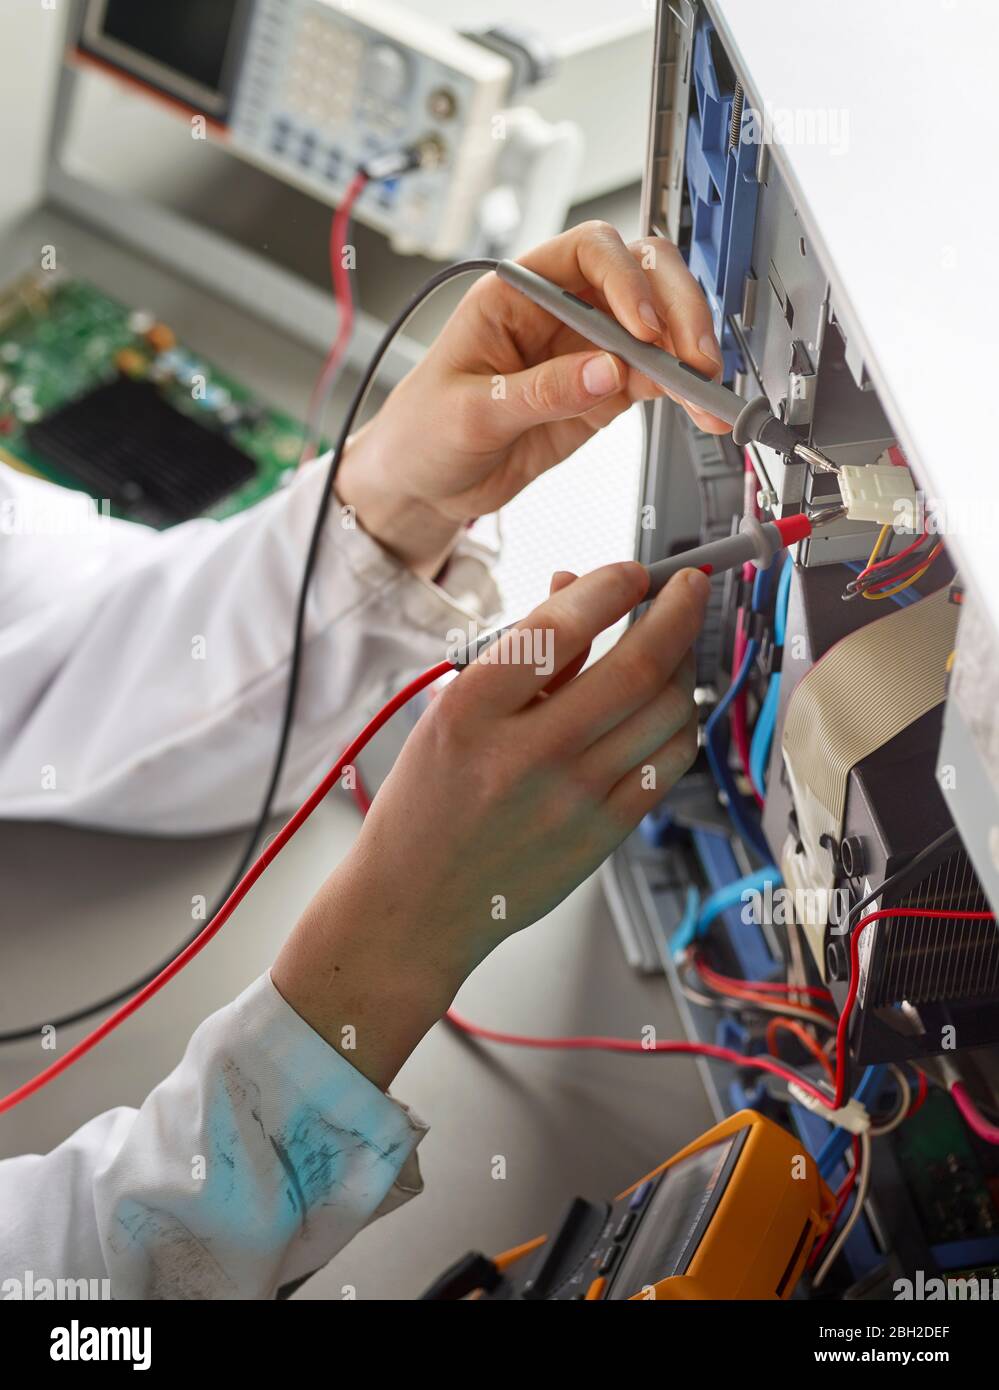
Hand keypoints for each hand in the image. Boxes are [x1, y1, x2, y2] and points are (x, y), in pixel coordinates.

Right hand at [271, 563, 708, 1087]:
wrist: (416, 905)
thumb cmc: (427, 803)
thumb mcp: (450, 713)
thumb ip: (519, 653)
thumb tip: (573, 586)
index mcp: (471, 712)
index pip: (560, 628)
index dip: (611, 586)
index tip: (634, 570)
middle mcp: (526, 756)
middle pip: (636, 669)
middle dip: (679, 612)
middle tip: (691, 585)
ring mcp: (572, 801)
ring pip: (667, 714)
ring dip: (685, 665)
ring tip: (677, 645)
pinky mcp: (603, 836)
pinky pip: (670, 764)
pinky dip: (680, 722)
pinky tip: (670, 705)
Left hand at [336, 221, 726, 575]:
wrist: (425, 483)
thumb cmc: (424, 431)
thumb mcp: (470, 412)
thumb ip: (539, 391)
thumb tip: (605, 371)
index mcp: (517, 292)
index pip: (588, 254)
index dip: (626, 280)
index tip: (643, 328)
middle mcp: (559, 310)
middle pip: (640, 276)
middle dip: (676, 309)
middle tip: (693, 357)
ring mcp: (587, 348)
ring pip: (659, 324)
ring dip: (689, 351)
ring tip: (705, 391)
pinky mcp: (605, 390)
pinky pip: (655, 377)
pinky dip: (682, 389)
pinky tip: (698, 408)